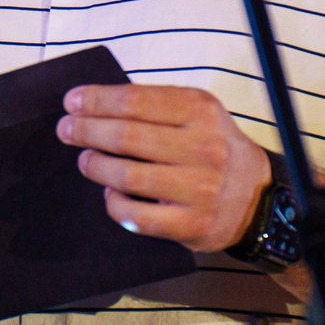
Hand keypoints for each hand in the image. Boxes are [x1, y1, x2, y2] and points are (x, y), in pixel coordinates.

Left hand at [56, 83, 272, 252]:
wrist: (258, 199)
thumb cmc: (215, 149)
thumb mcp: (198, 114)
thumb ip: (156, 107)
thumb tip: (96, 104)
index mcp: (201, 111)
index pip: (136, 100)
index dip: (97, 100)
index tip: (72, 101)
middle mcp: (202, 147)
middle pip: (127, 136)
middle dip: (87, 130)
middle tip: (66, 129)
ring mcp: (198, 188)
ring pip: (128, 175)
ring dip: (96, 165)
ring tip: (85, 160)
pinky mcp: (191, 224)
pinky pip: (137, 216)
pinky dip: (115, 203)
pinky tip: (109, 193)